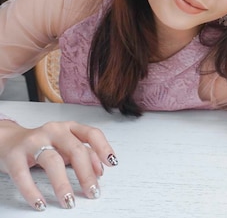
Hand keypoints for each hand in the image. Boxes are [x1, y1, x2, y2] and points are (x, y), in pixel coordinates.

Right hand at [0, 120, 116, 210]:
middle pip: (75, 150)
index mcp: (69, 128)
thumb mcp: (66, 145)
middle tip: (92, 192)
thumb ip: (85, 154)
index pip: (92, 134)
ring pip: (52, 161)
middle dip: (86, 174)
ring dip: (63, 184)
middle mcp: (53, 131)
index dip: (104, 148)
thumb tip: (101, 170)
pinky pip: (24, 175)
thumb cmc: (42, 144)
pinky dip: (32, 191)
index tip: (112, 163)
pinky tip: (40, 203)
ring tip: (69, 201)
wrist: (7, 140)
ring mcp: (33, 141)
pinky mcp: (14, 155)